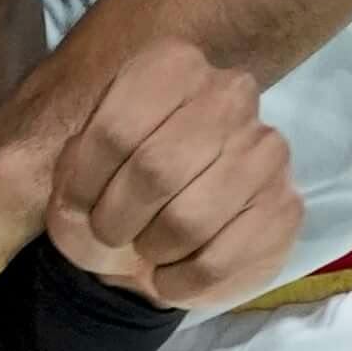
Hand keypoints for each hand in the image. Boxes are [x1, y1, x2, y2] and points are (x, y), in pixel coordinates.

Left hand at [39, 40, 301, 308]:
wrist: (164, 224)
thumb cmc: (114, 185)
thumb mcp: (74, 168)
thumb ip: (65, 179)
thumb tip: (75, 210)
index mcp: (170, 67)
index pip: (115, 131)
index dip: (82, 184)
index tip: (76, 208)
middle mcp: (228, 95)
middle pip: (154, 170)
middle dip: (116, 219)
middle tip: (111, 234)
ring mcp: (265, 150)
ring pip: (189, 219)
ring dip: (151, 250)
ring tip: (146, 249)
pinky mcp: (286, 207)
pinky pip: (219, 261)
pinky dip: (180, 282)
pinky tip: (170, 276)